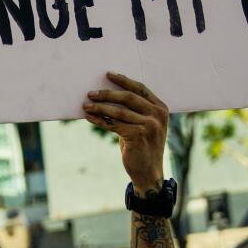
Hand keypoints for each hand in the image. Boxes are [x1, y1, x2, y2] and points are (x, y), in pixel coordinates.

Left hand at [83, 71, 168, 193]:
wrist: (148, 173)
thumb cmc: (142, 147)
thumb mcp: (144, 125)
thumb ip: (134, 110)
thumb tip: (108, 94)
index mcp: (160, 108)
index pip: (140, 88)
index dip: (123, 80)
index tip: (108, 74)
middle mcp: (157, 115)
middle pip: (128, 97)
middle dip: (107, 94)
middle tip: (91, 93)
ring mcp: (149, 125)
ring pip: (118, 111)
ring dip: (99, 108)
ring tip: (86, 106)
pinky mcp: (138, 136)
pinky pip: (114, 124)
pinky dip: (99, 120)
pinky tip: (90, 118)